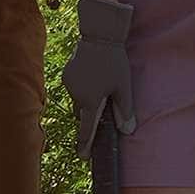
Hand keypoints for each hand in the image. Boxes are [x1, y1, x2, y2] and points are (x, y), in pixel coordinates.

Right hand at [62, 0, 137, 161]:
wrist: (99, 36)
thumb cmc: (114, 62)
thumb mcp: (123, 87)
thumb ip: (124, 110)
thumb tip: (127, 131)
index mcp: (90, 101)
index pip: (87, 128)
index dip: (86, 144)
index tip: (84, 157)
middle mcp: (76, 96)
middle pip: (83, 113)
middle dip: (90, 113)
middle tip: (105, 101)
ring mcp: (69, 85)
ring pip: (78, 100)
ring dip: (87, 98)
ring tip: (101, 81)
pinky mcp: (67, 75)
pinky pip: (74, 88)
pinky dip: (82, 87)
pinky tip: (93, 74)